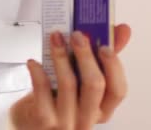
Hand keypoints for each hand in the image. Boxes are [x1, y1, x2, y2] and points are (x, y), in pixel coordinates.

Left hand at [10, 23, 131, 129]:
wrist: (29, 122)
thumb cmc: (57, 100)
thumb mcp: (81, 80)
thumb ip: (100, 57)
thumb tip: (121, 30)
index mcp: (102, 109)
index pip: (118, 90)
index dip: (114, 66)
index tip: (105, 45)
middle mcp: (87, 118)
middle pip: (94, 85)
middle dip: (86, 56)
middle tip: (77, 35)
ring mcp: (66, 121)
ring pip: (68, 85)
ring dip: (61, 56)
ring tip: (55, 39)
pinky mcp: (44, 120)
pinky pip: (43, 92)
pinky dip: (38, 73)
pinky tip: (34, 62)